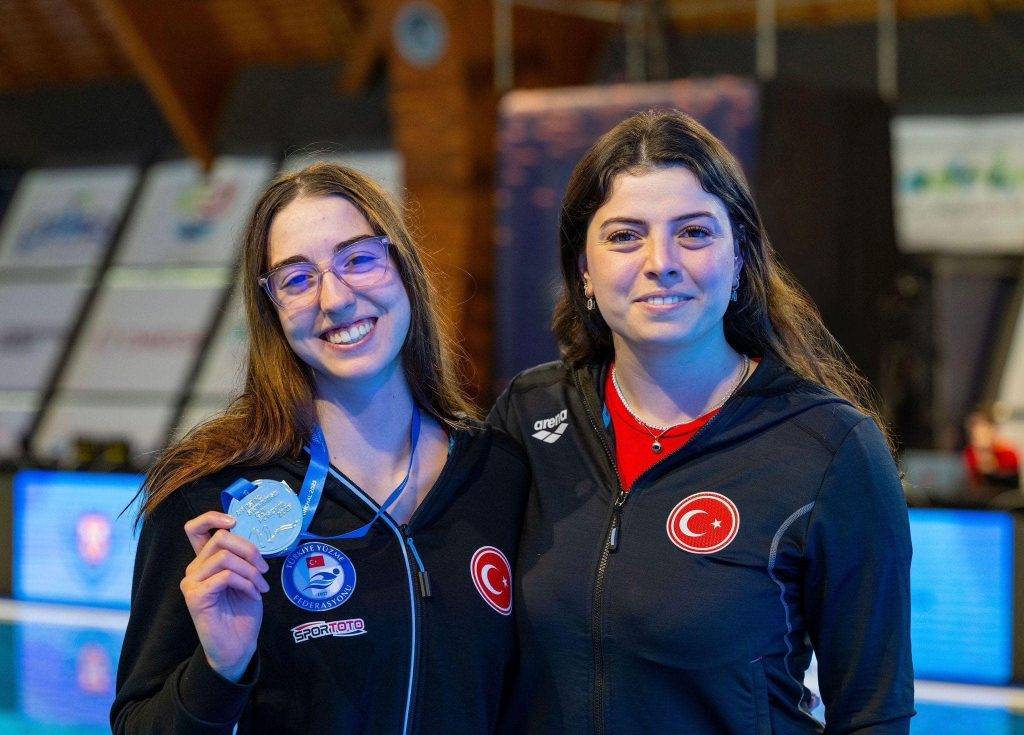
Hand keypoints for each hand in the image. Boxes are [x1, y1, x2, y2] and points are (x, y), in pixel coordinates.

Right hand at [181, 512, 269, 681]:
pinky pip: (225, 576)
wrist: (238, 646)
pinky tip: (253, 595)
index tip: (235, 522)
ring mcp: (191, 583)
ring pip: (224, 556)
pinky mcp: (195, 597)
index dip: (213, 517)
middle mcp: (194, 569)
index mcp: (205, 561)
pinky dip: (246, 583)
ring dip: (250, 570)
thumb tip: (252, 533)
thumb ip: (242, 556)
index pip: (195, 528)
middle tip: (263, 568)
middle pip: (220, 539)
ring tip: (260, 586)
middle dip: (249, 549)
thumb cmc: (242, 612)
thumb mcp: (247, 577)